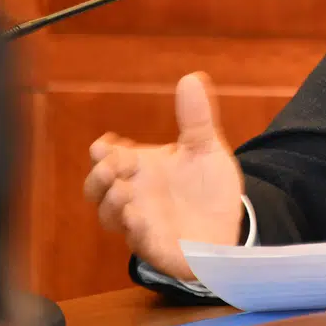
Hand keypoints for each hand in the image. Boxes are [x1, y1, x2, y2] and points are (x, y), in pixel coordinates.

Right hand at [83, 72, 243, 280]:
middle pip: (96, 188)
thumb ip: (197, 118)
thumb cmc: (207, 188)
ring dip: (111, 204)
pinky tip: (140, 217)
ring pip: (110, 217)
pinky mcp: (157, 248)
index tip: (111, 143)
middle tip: (114, 164)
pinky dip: (136, 230)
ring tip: (125, 190)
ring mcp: (141, 223)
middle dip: (98, 176)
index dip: (103, 151)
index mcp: (140, 169)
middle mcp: (134, 196)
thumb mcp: (205, 148)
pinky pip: (139, 243)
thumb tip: (193, 77)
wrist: (229, 225)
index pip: (107, 158)